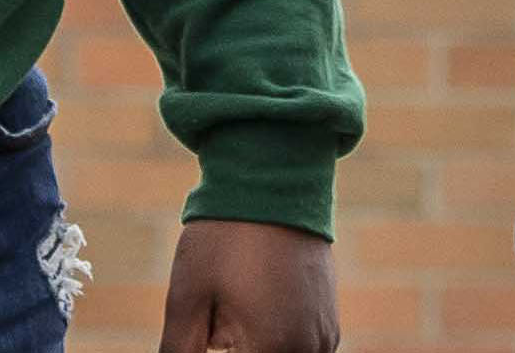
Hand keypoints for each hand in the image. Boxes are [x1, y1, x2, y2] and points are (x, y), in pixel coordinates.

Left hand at [161, 218, 337, 352]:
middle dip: (228, 347)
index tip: (201, 334)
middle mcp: (309, 351)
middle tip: (211, 320)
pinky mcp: (328, 323)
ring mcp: (324, 338)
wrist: (274, 179)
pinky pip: (297, 350)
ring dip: (252, 348)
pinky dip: (270, 344)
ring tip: (226, 313)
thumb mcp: (187, 299)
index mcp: (273, 349)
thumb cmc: (224, 237)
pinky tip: (246, 310)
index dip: (207, 350)